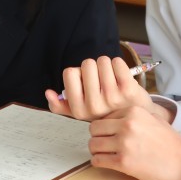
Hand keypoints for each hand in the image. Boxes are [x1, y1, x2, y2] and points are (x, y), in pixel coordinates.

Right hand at [45, 56, 166, 120]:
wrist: (133, 119)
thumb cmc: (105, 111)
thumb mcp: (81, 112)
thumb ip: (61, 105)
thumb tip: (48, 92)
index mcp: (79, 109)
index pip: (69, 73)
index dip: (78, 74)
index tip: (86, 83)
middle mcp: (94, 105)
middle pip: (86, 64)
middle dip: (93, 68)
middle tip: (100, 80)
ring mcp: (112, 97)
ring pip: (102, 61)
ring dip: (106, 66)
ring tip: (111, 79)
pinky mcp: (128, 89)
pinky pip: (117, 62)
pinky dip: (118, 65)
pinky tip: (121, 77)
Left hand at [89, 106, 180, 179]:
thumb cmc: (170, 142)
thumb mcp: (153, 118)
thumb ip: (132, 116)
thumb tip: (112, 119)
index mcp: (133, 111)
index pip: (104, 116)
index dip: (105, 126)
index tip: (109, 134)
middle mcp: (126, 124)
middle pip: (94, 128)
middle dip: (97, 137)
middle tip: (104, 144)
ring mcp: (124, 143)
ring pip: (93, 144)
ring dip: (97, 150)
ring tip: (106, 154)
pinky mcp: (123, 162)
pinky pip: (98, 160)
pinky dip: (99, 162)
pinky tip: (108, 162)